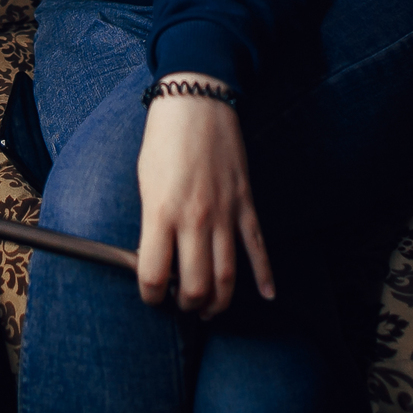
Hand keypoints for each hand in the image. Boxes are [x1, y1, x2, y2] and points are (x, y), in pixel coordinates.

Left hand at [137, 80, 273, 318]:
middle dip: (187, 305)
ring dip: (219, 302)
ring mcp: (225, 214)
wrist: (197, 102)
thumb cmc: (164, 140)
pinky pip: (258, 249)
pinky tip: (267, 295)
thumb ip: (151, 223)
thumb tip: (156, 258)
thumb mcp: (145, 182)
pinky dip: (265, 276)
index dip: (150, 295)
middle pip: (195, 286)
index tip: (151, 295)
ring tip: (209, 310)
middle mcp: (195, 219)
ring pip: (227, 277)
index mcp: (161, 212)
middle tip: (181, 306)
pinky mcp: (246, 205)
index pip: (154, 276)